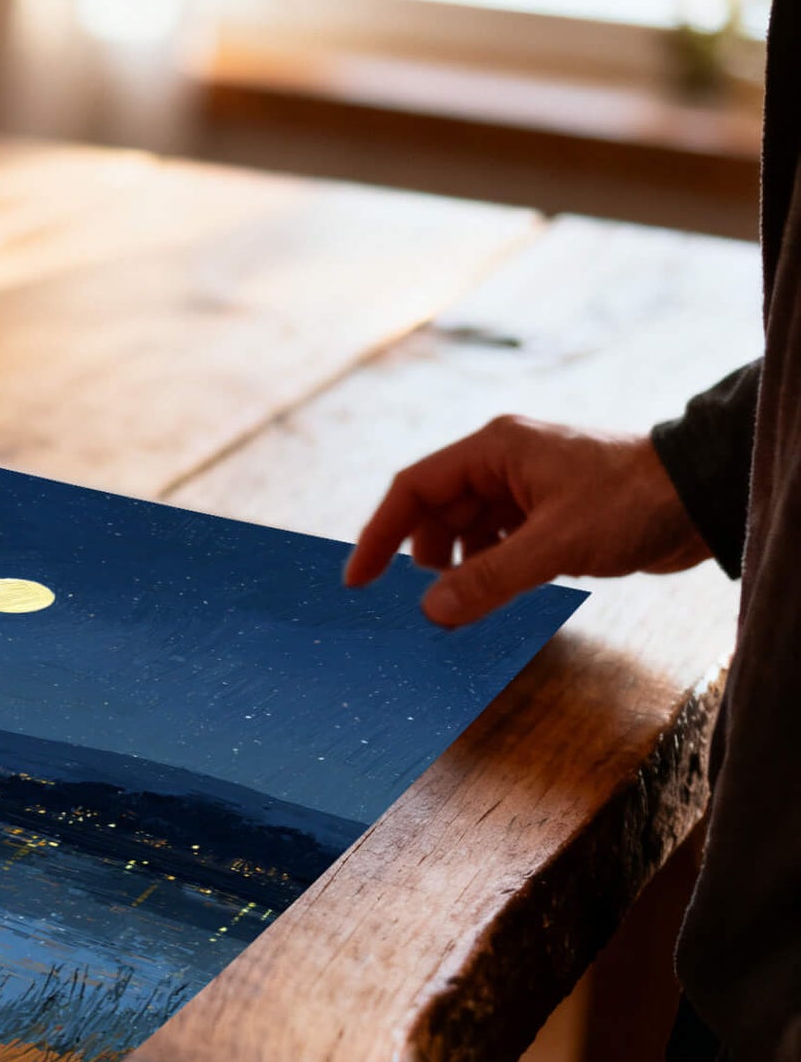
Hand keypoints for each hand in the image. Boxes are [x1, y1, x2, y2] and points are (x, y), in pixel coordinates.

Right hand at [344, 417, 708, 625]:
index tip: (359, 579)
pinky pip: (497, 545)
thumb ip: (489, 578)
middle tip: (414, 604)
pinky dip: (485, 571)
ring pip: (466, 531)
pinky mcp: (547, 515)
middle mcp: (503, 464)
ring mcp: (525, 489)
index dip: (380, 533)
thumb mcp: (555, 543)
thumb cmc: (634, 501)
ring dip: (455, 569)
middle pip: (435, 512)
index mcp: (495, 450)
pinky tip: (489, 598)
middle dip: (420, 558)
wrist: (702, 497)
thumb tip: (432, 611)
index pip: (414, 488)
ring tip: (456, 606)